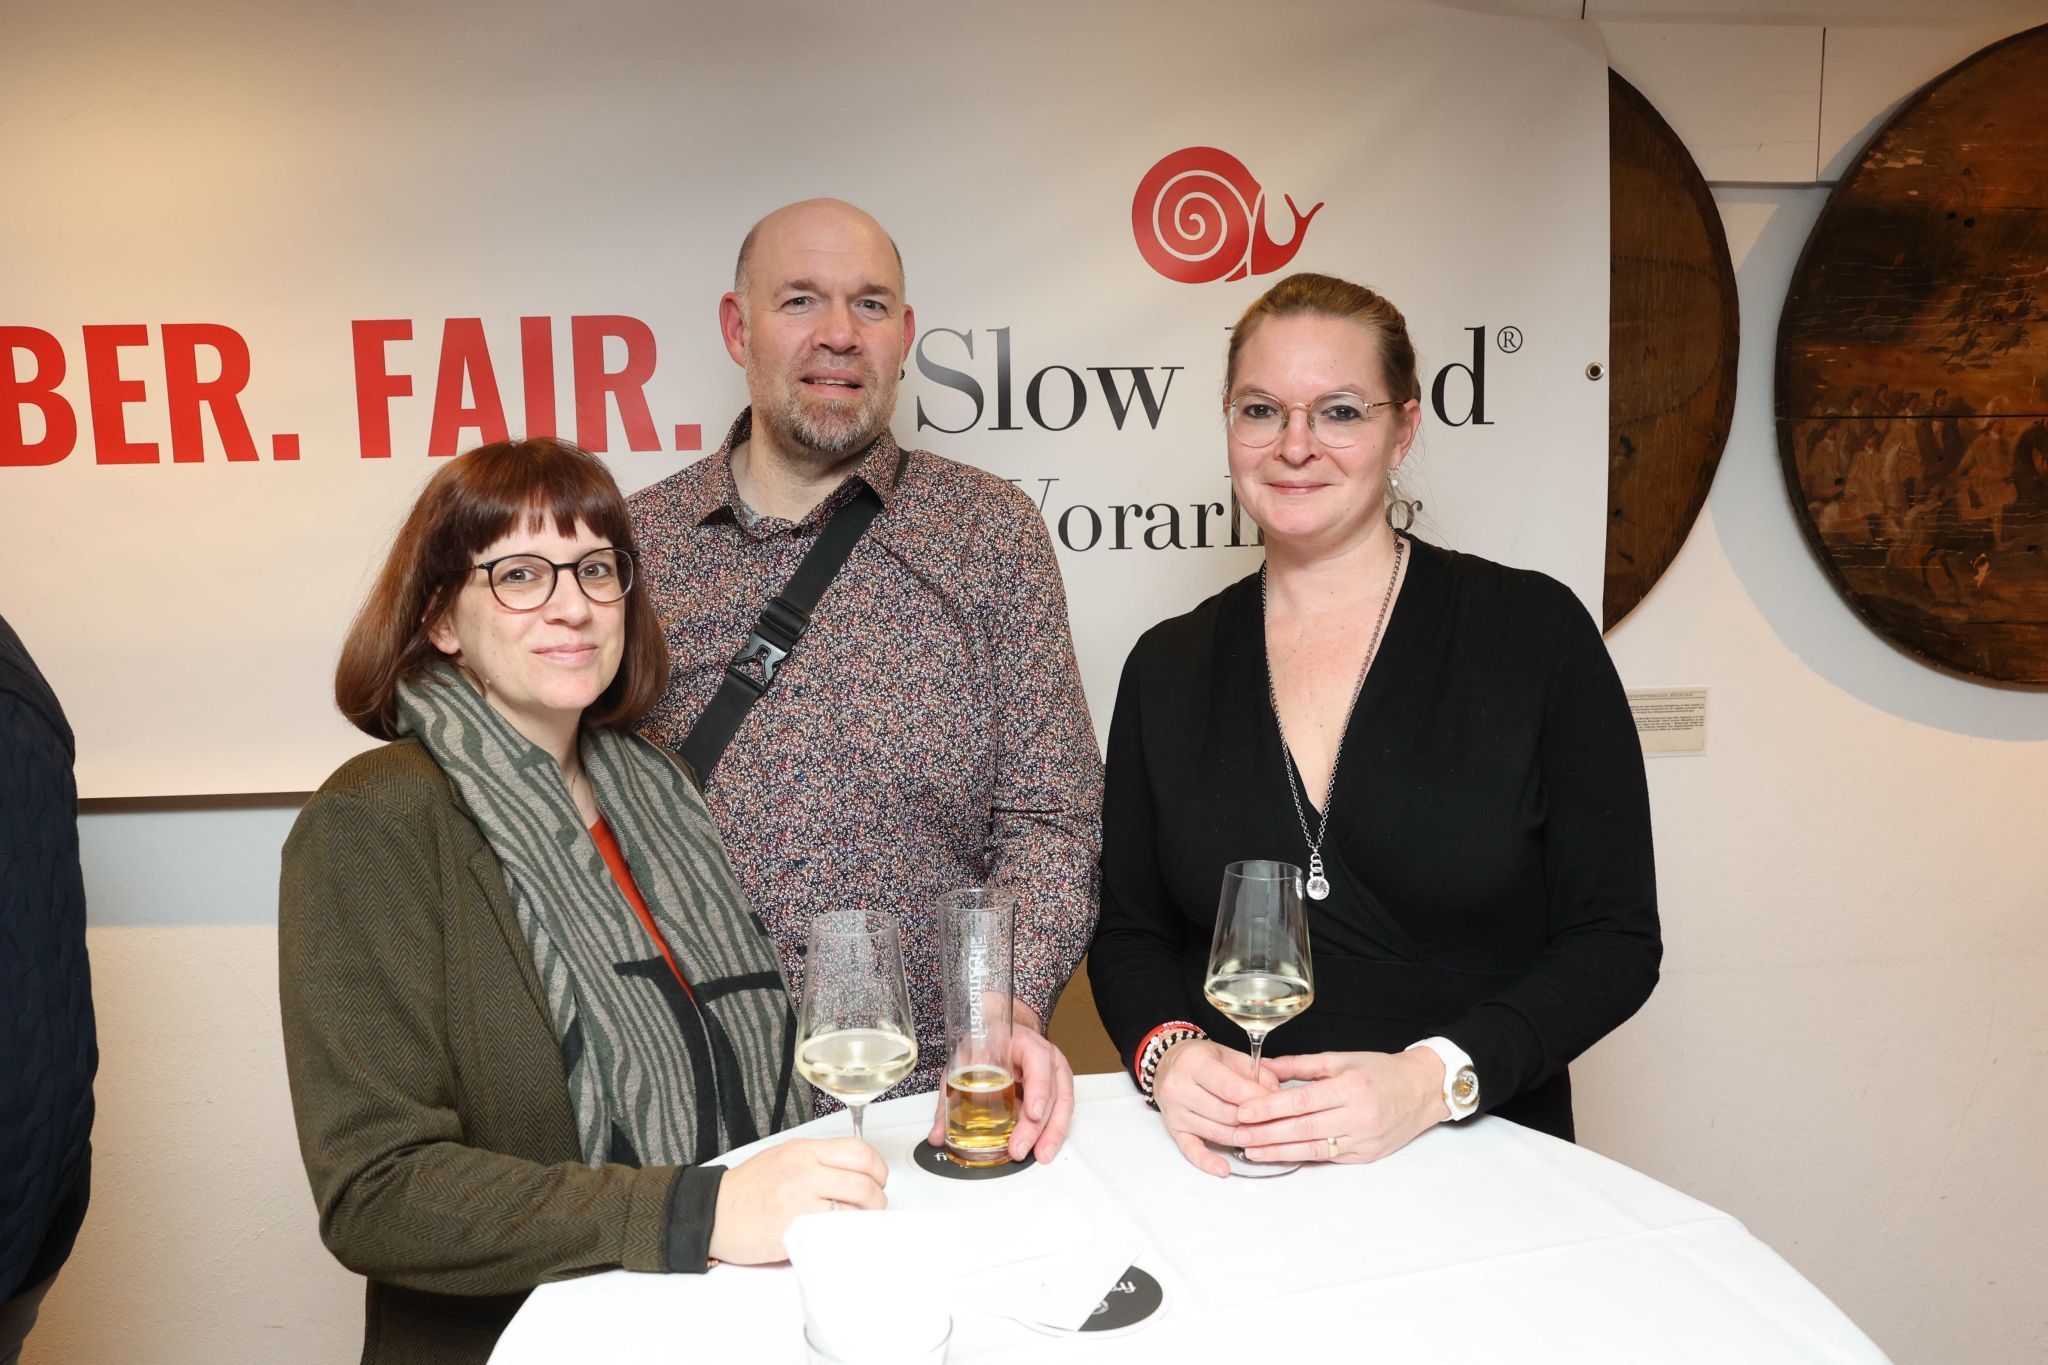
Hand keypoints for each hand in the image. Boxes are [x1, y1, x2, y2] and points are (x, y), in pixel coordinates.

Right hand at [706, 1137, 887, 1265]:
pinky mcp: (793, 1230)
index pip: (858, 1152)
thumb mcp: (783, 1156)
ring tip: (856, 1222)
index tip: (878, 1179)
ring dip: (862, 1220)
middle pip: (863, 1183)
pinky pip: (832, 1233)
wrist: (713, 1212)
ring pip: (853, 1210)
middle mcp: (804, 1173)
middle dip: (877, 1199)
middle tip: (873, 1206)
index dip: (878, 1168)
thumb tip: (853, 1169)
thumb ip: (818, 1159)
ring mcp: (799, 1202)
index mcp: (804, 1151)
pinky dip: (841, 1235)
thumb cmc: (747, 1188)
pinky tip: (837, 1235)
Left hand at [924, 1001, 1074, 1161]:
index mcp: (1023, 1043)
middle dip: (1036, 1125)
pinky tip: (1042, 1149)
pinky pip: (1061, 1112)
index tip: (1032, 1112)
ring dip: (1050, 1133)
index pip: (1037, 1060)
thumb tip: (938, 1136)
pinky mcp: (1056, 1091)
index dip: (1038, 1087)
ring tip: (1039, 1154)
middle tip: (1019, 1147)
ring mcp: (1054, 1075)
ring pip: (1062, 1104)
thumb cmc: (987, 1045)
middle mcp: (1045, 1058)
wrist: (1003, 1036)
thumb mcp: (965, 1061)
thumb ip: (951, 1098)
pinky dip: (1052, 1133)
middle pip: (1051, 1091)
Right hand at [1151, 1038, 1277, 1177]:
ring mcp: (1175, 1112)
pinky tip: (1224, 1168)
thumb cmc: (1199, 1059)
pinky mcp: (1174, 1129)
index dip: (1257, 1099)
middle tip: (1274, 1123)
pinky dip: (1208, 1162)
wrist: (1166, 1063)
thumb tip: (1277, 1093)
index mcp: (1194, 1063)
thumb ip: (1254, 1071)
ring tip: (1260, 1138)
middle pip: (1225, 1113)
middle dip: (1253, 1120)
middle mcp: (1180, 1088)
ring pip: (1216, 1132)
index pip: (1231, 1088)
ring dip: (1242, 1138)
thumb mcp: (1227, 1054)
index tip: (1277, 1104)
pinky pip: (1191, 1150)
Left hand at [1230, 1049, 1447, 1164]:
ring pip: (1314, 1149)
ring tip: (1251, 1150)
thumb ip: (1302, 1066)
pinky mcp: (1366, 1156)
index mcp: (1351, 1087)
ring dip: (1279, 1151)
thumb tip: (1265, 1067)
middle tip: (1237, 1134)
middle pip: (1303, 1129)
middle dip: (1266, 1134)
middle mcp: (1358, 1116)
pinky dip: (1302, 1157)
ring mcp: (1364, 1140)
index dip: (1270, 1108)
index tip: (1243, 1111)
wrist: (1421, 1090)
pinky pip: (1329, 1158)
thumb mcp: (1342, 1059)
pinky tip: (1280, 1155)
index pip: (1302, 1101)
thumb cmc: (1381, 1071)